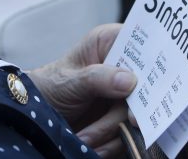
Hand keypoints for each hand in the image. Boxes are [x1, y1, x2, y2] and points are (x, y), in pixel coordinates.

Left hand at [28, 24, 136, 157]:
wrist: (38, 117)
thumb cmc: (51, 86)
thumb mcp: (69, 80)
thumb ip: (96, 78)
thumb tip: (129, 81)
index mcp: (110, 43)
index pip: (141, 44)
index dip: (149, 63)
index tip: (142, 86)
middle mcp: (122, 66)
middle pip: (144, 86)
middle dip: (132, 108)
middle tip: (129, 121)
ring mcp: (125, 95)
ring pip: (136, 114)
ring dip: (111, 131)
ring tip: (85, 138)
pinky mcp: (122, 119)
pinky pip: (129, 134)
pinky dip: (111, 144)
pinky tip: (92, 146)